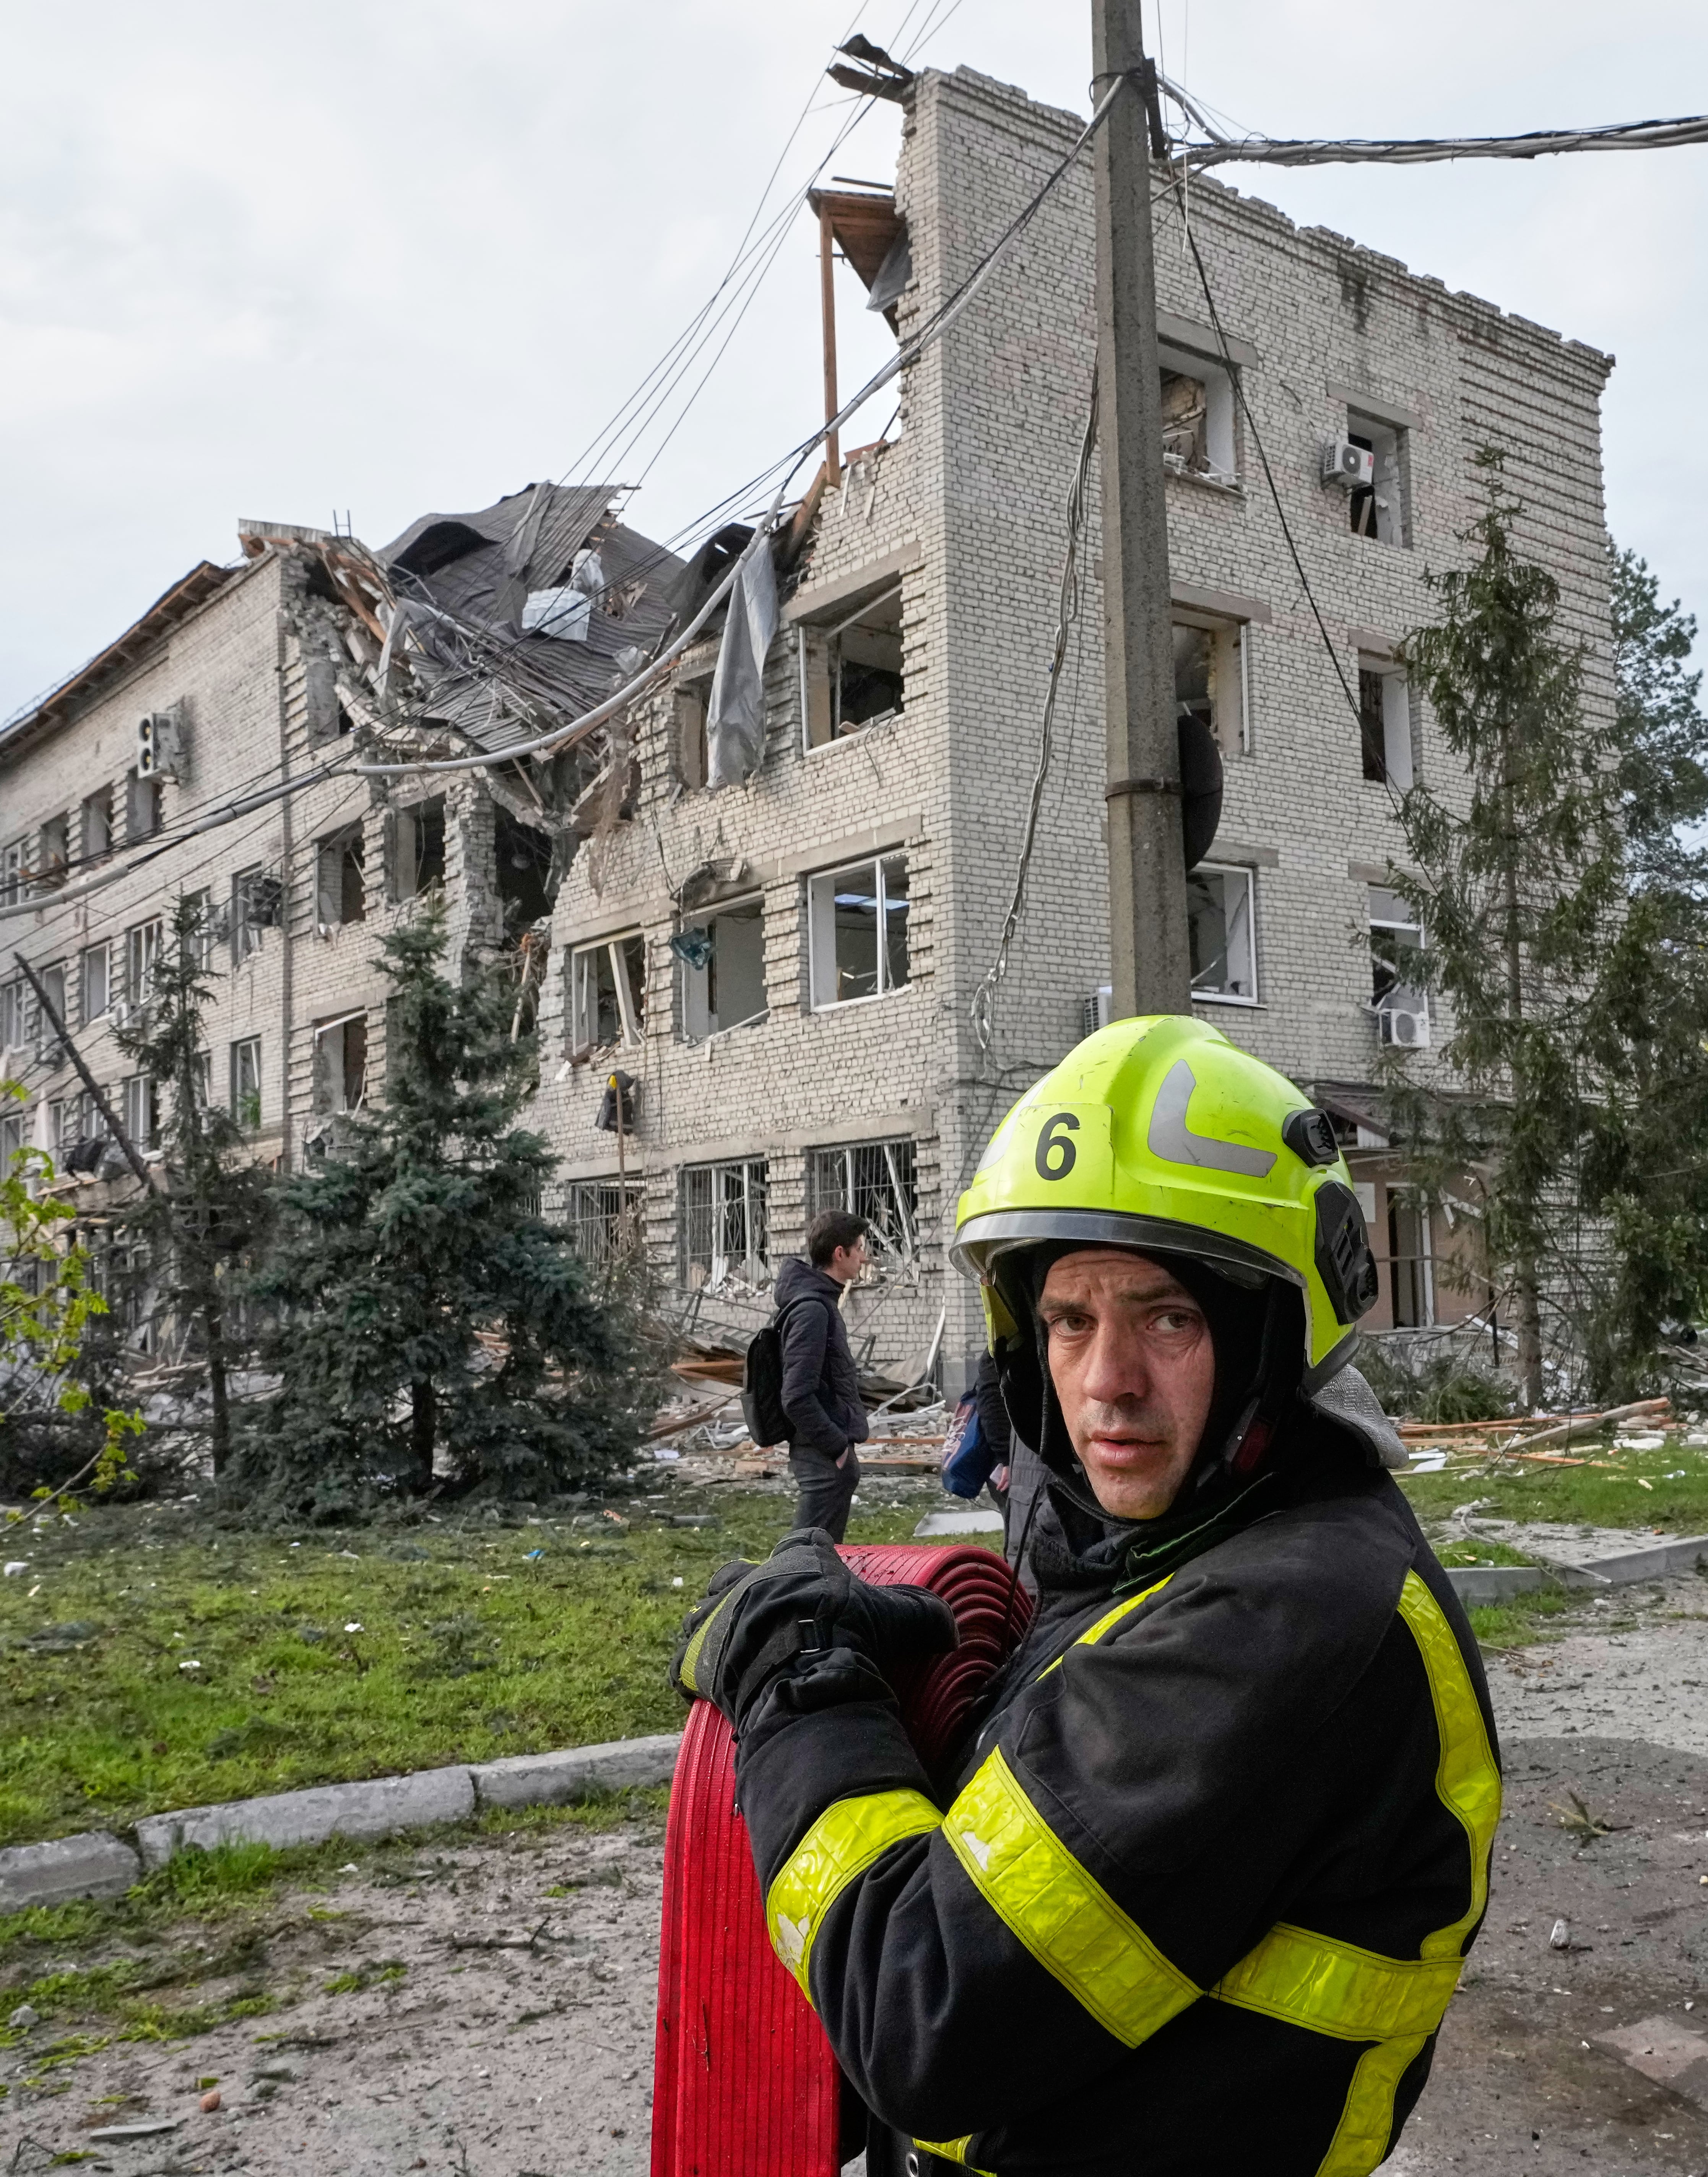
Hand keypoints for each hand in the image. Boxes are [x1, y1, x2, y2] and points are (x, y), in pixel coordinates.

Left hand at [670, 1530, 956, 1730]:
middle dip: (752, 1588)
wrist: (799, 1677)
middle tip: (769, 1617)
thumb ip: (925, 1616)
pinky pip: (683, 1658)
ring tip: (729, 1645)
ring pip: (706, 1608)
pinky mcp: (695, 1653)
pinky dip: (690, 1669)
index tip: (823, 1579)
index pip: (803, 1543)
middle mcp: (752, 1576)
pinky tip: (702, 1683)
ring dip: (715, 1623)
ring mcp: (719, 1612)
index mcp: (797, 1556)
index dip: (813, 1558)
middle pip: (742, 1572)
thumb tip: (952, 1629)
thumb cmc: (849, 1636)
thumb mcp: (898, 1619)